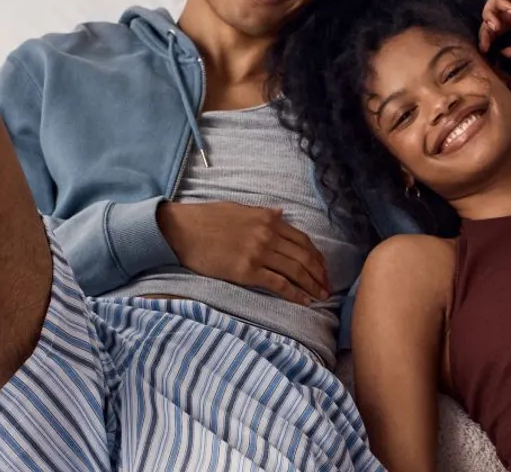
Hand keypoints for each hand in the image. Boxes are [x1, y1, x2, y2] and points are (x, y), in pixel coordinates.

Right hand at [157, 201, 330, 305]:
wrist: (182, 231)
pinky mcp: (247, 271)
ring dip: (312, 285)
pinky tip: (303, 301)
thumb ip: (263, 214)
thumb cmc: (207, 219)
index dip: (317, 256)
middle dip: (319, 274)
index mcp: (268, 219)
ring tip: (321, 296)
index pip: (302, 239)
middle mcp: (268, 235)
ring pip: (295, 271)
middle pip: (304, 256)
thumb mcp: (239, 209)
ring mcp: (259, 253)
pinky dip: (294, 293)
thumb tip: (281, 214)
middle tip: (328, 287)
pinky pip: (278, 284)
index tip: (323, 268)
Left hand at [479, 0, 510, 58]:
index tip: (486, 49)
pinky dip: (501, 1)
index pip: (501, 27)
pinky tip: (510, 12)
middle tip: (487, 40)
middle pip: (494, 14)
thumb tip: (501, 53)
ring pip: (495, 0)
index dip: (490, 37)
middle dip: (486, 28)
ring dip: (490, 14)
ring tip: (496, 26)